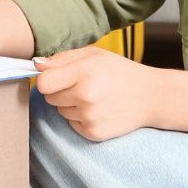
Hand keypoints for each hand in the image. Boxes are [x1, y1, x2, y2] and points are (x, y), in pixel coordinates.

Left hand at [33, 46, 164, 141]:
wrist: (151, 96)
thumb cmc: (120, 72)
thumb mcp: (94, 55)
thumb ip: (63, 58)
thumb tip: (36, 65)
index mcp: (84, 72)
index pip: (44, 83)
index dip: (48, 80)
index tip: (57, 78)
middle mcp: (85, 96)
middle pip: (49, 98)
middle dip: (60, 92)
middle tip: (83, 85)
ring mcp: (90, 116)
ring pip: (60, 112)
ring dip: (71, 105)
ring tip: (94, 97)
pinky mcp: (93, 132)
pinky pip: (72, 125)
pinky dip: (80, 119)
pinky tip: (99, 110)